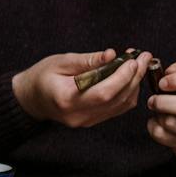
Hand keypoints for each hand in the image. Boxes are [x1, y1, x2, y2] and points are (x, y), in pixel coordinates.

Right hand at [12, 48, 151, 127]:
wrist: (31, 99)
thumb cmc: (42, 76)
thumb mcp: (60, 61)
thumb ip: (87, 60)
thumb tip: (112, 55)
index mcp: (66, 99)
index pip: (103, 92)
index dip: (122, 77)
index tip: (133, 60)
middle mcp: (78, 115)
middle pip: (116, 99)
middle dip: (134, 77)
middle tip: (144, 57)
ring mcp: (86, 121)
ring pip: (121, 105)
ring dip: (134, 84)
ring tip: (139, 64)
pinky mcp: (92, 121)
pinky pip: (117, 109)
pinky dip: (127, 92)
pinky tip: (130, 77)